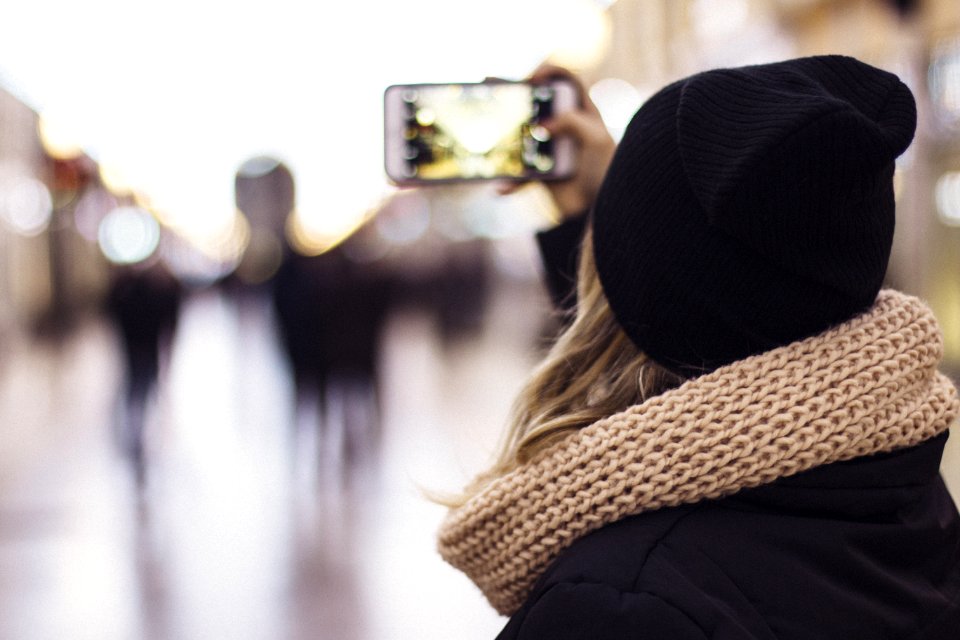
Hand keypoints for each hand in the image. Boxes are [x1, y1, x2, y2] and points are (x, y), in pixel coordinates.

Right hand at [499, 64, 616, 220]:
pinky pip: (518, 173)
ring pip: (521, 135)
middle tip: (496, 93)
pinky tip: (501, 188)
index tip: (531, 79)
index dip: (549, 72)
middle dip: (514, 95)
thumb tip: (542, 127)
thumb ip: (575, 122)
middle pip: (536, 103)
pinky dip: (509, 181)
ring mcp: (550, 148)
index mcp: (582, 112)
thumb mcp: (597, 141)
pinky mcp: (540, 171)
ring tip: (486, 133)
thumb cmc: (605, 171)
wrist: (598, 209)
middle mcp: (564, 126)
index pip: (566, 81)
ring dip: (503, 136)